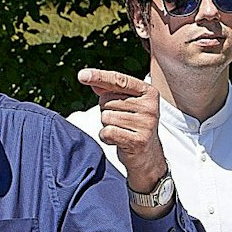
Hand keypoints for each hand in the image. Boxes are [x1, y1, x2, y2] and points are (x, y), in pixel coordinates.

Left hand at [78, 68, 168, 193]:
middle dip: (106, 110)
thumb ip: (110, 90)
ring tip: (121, 130)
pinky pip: (107, 132)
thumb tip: (89, 79)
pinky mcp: (137, 141)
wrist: (148, 156)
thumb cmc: (133, 125)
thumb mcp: (126, 104)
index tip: (82, 75)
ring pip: (105, 117)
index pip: (119, 80)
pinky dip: (106, 137)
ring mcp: (145, 124)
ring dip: (107, 125)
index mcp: (149, 92)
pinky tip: (117, 140)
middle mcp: (150, 107)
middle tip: (121, 120)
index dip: (99, 76)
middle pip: (107, 100)